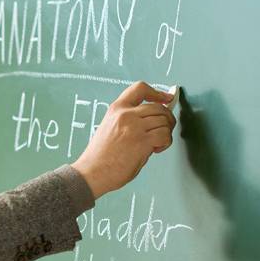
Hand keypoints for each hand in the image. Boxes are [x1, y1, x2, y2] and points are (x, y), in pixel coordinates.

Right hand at [71, 81, 176, 198]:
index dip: (157, 93)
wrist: (92, 172)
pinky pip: (165, 135)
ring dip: (165, 133)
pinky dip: (165, 143)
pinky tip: (154, 150)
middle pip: (159, 107)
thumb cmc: (100, 156)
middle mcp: (126, 115)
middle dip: (167, 119)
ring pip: (165, 121)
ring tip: (155, 144)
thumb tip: (153, 120)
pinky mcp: (142, 141)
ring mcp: (134, 127)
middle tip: (164, 130)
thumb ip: (129, 120)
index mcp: (116, 109)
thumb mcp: (109, 127)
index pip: (140, 88)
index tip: (166, 98)